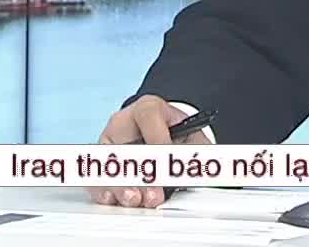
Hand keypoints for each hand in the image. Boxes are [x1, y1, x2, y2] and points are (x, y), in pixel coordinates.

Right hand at [87, 96, 209, 208]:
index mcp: (148, 108)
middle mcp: (123, 121)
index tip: (169, 164)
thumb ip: (200, 151)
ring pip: (108, 162)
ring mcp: (108, 141)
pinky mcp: (100, 161)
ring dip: (121, 184)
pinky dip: (103, 188)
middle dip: (141, 173)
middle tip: (153, 193)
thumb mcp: (193, 136)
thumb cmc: (176, 134)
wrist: (161, 132)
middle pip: (126, 144)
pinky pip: (96, 175)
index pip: (149, 118)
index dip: (159, 141)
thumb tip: (212, 170)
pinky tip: (111, 199)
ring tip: (134, 199)